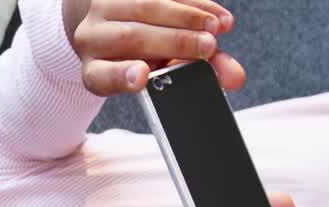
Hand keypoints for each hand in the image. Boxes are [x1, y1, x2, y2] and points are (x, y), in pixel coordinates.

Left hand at [65, 0, 246, 96]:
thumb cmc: (141, 56)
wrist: (116, 22)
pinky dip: (192, 1)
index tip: (142, 76)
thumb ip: (193, 75)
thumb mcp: (161, 72)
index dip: (121, 76)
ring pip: (144, 7)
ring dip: (186, 16)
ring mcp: (104, 7)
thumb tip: (236, 77)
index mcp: (95, 71)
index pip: (102, 77)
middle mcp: (92, 38)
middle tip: (209, 47)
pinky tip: (216, 15)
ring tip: (216, 28)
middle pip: (131, 37)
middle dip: (175, 41)